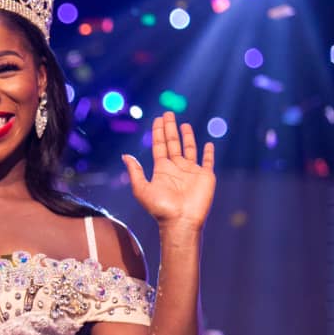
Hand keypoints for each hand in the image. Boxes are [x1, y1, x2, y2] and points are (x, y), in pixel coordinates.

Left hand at [122, 112, 215, 228]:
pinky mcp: (205, 176)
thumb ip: (135, 171)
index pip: (160, 146)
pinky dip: (209, 153)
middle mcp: (177, 168)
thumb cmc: (160, 208)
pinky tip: (208, 144)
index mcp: (162, 170)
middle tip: (168, 113)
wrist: (181, 221)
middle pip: (173, 143)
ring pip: (189, 149)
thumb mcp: (142, 189)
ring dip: (187, 136)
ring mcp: (191, 171)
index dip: (158, 132)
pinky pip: (208, 161)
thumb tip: (125, 156)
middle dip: (170, 128)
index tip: (157, 119)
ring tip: (184, 124)